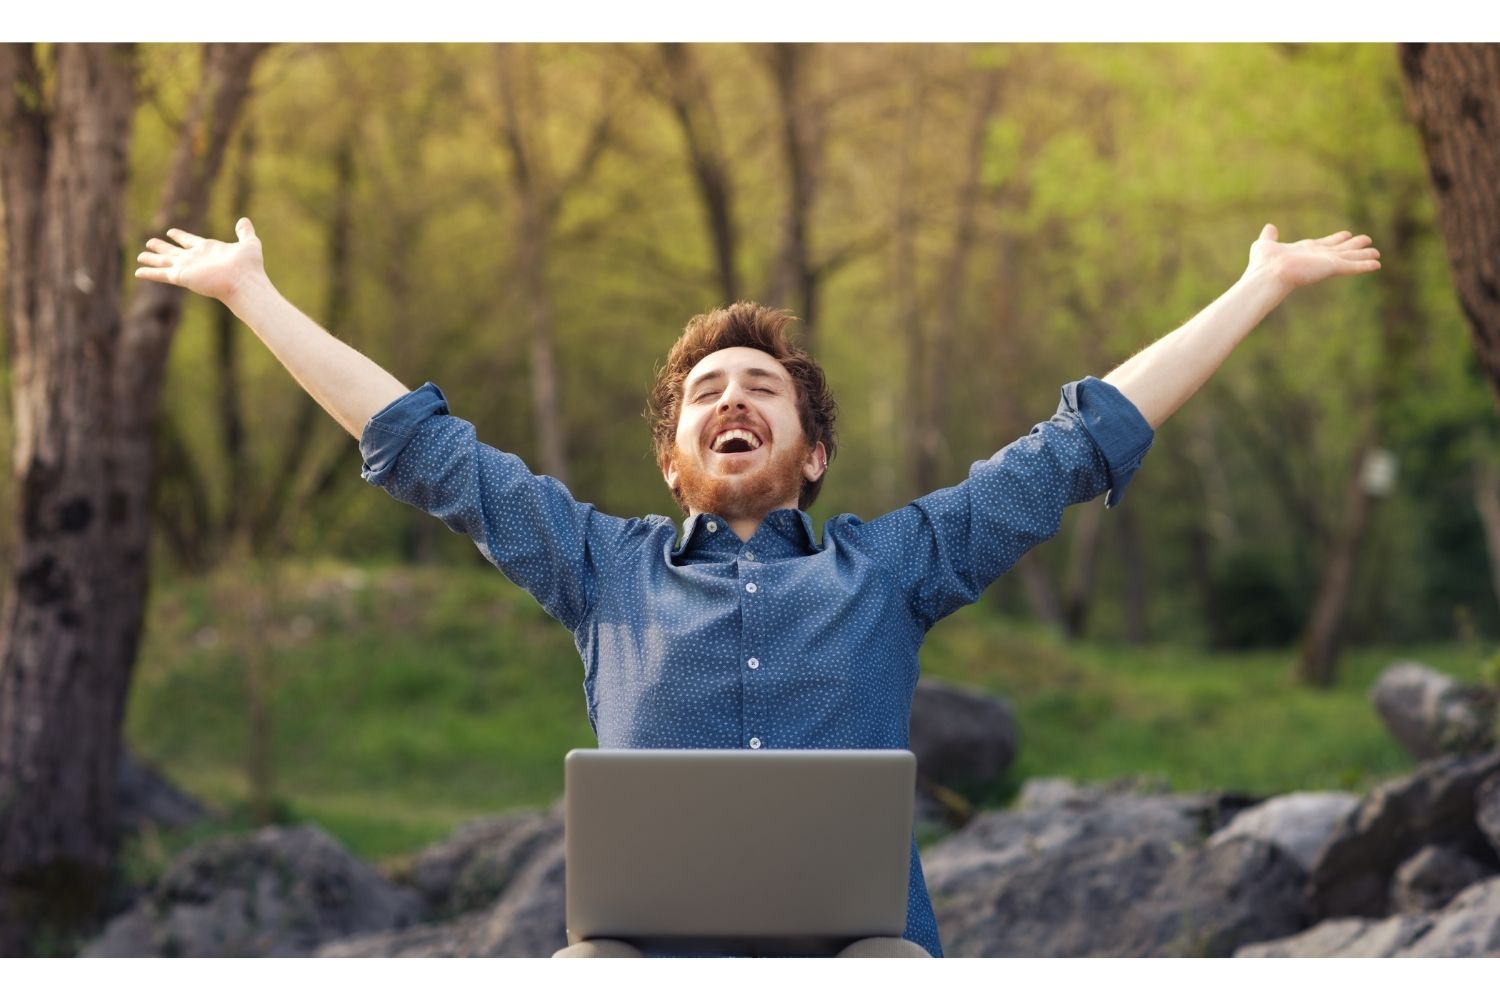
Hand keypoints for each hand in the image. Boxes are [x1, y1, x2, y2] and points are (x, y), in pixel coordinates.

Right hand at [134, 217, 265, 301]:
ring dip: (152, 259)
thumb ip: (245, 232)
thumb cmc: (249, 266)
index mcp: (208, 249)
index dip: (180, 236)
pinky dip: (150, 273)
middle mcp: (196, 259)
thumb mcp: (249, 244)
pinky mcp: (182, 276)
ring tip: (140, 256)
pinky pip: (161, 274)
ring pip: (165, 261)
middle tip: (150, 242)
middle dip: (162, 247)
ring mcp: (188, 268)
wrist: (244, 281)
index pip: (190, 241)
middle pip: (174, 251)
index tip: (170, 232)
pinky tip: (138, 272)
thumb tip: (244, 220)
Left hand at [1246, 224, 1381, 291]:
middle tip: (1368, 241)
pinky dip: (1365, 265)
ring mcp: (1325, 263)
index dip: (1336, 239)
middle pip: (1341, 250)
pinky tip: (1377, 264)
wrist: (1267, 274)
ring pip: (1350, 257)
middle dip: (1354, 246)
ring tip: (1377, 253)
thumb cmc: (1263, 264)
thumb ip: (1269, 236)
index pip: (1325, 244)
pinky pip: (1352, 265)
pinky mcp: (1331, 267)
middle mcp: (1318, 257)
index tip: (1346, 235)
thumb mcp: (1265, 244)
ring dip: (1363, 255)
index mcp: (1306, 251)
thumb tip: (1270, 227)